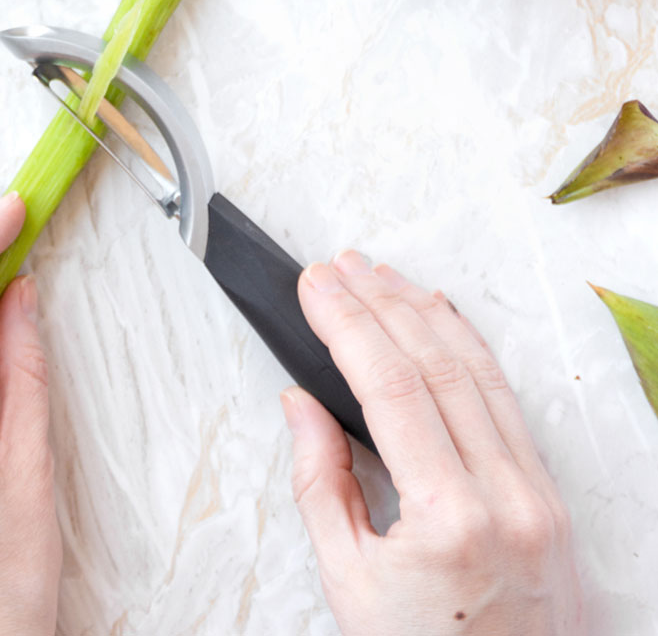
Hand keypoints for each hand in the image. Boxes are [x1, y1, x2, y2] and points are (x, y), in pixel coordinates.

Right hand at [282, 251, 584, 635]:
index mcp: (450, 520)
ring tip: (382, 277)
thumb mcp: (350, 586)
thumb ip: (321, 485)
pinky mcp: (551, 500)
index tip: (317, 286)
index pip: (392, 386)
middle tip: (340, 267)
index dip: (349, 324)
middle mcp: (506, 497)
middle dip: (381, 303)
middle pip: (437, 364)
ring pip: (480, 372)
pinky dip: (471, 351)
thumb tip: (302, 403)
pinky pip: (508, 403)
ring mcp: (537, 495)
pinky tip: (442, 322)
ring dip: (426, 314)